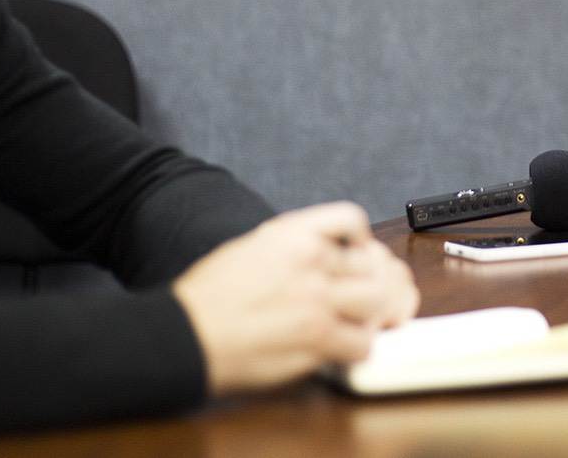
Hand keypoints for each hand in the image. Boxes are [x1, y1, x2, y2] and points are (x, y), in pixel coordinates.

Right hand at [172, 201, 419, 395]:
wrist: (183, 334)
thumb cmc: (208, 297)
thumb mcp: (250, 248)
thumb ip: (291, 247)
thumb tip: (325, 257)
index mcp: (291, 233)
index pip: (351, 218)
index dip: (363, 238)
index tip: (361, 254)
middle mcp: (310, 259)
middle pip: (375, 263)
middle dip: (383, 282)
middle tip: (383, 298)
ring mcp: (316, 298)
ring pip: (378, 300)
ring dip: (377, 315)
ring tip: (367, 324)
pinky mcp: (316, 338)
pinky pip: (363, 342)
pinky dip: (359, 348)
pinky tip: (344, 348)